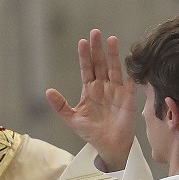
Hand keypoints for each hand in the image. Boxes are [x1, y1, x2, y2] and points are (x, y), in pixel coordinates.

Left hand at [46, 30, 136, 170]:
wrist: (109, 146)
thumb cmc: (91, 133)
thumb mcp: (73, 119)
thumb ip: (61, 106)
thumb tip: (48, 91)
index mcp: (90, 90)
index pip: (87, 68)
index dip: (84, 56)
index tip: (82, 42)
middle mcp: (104, 87)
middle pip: (100, 64)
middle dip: (98, 49)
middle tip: (95, 33)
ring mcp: (116, 91)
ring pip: (114, 69)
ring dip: (113, 55)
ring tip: (111, 39)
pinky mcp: (128, 99)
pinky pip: (129, 83)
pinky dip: (129, 73)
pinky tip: (129, 60)